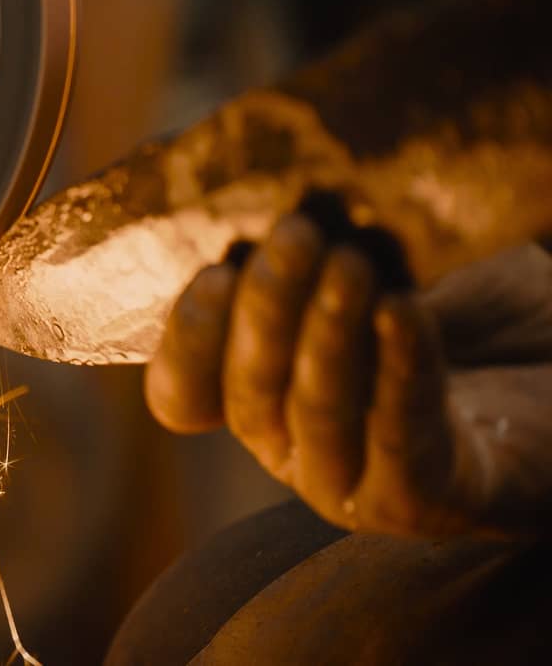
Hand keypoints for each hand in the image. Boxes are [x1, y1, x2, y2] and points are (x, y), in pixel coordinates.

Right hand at [144, 210, 551, 537]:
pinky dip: (396, 370)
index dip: (189, 334)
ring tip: (353, 264)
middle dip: (262, 308)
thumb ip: (337, 237)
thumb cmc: (489, 317)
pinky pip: (397, 442)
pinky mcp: (430, 502)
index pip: (187, 387)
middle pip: (245, 392)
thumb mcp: (400, 261)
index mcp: (269, 393)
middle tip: (298, 234)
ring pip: (311, 414)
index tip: (217, 267)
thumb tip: (288, 174)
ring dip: (325, 334)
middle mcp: (295, 448)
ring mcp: (356, 485)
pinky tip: (403, 310)